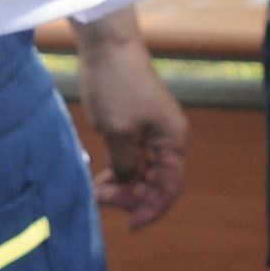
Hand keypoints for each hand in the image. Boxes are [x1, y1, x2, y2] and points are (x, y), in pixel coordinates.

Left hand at [73, 13, 191, 229]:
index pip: (169, 187)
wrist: (107, 46)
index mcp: (173, 140)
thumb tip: (130, 184)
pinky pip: (132, 157)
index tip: (130, 224)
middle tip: (100, 198)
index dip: (151, 209)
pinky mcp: (135, 125)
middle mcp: (168, 138)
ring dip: (122, 185)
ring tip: (97, 190)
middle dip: (130, 196)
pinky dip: (118, 170)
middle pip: (155, 182)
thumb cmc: (116, 85)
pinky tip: (101, 177)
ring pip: (142, 172)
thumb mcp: (118, 132)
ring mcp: (151, 132)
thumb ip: (127, 165)